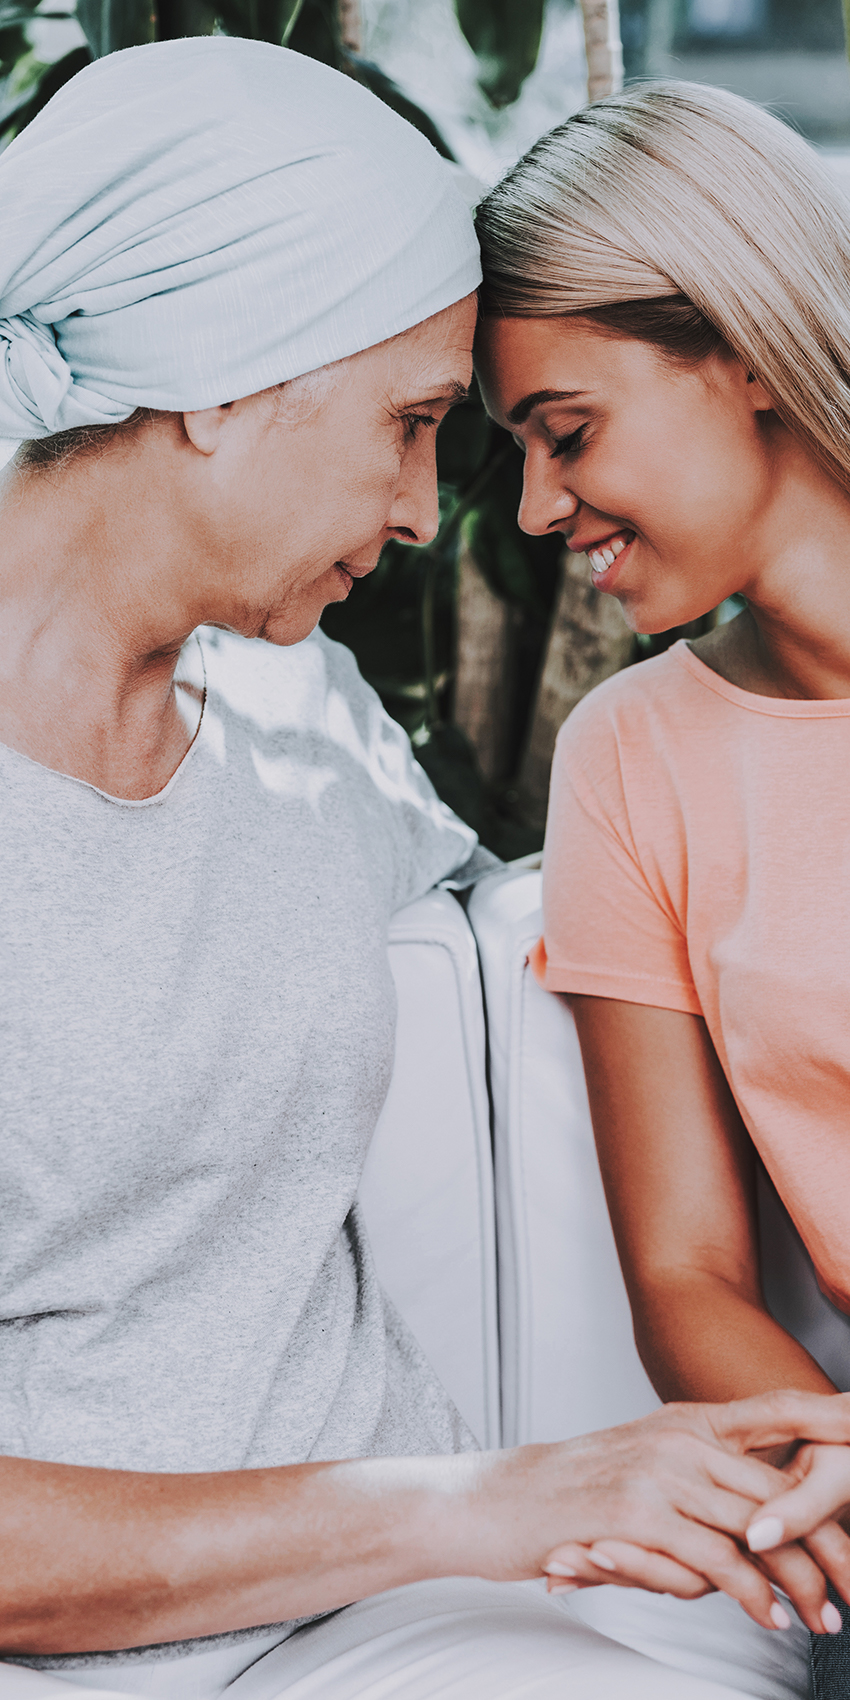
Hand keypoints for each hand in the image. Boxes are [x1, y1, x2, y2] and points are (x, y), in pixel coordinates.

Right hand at [534, 1391, 849, 1636]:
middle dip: (829, 1540)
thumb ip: (700, 1485)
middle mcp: (680, 1438)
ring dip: (798, 1581)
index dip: (830, 1416)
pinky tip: (769, 1617)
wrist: (497, 1501)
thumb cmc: (573, 1495)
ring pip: (758, 1528)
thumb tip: (759, 1521)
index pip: (777, 1411)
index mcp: (686, 1421)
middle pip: (781, 1488)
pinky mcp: (638, 1515)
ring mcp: (659, 1472)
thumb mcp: (644, 1469)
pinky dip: (751, 1595)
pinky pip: (717, 1561)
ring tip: (823, 1617)